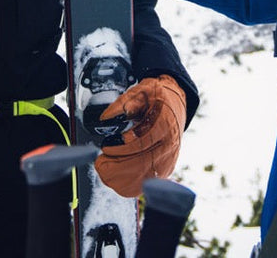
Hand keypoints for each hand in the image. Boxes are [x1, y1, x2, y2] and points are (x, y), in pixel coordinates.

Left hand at [94, 75, 186, 197]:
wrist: (175, 105)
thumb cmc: (157, 99)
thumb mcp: (141, 92)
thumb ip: (122, 104)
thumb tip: (105, 118)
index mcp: (164, 123)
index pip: (142, 141)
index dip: (121, 148)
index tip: (105, 146)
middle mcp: (169, 144)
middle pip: (143, 164)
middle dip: (117, 166)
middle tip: (101, 161)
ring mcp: (168, 159)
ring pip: (143, 178)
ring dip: (120, 178)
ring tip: (105, 168)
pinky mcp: (164, 169)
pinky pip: (145, 183)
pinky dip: (127, 183)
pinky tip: (115, 176)